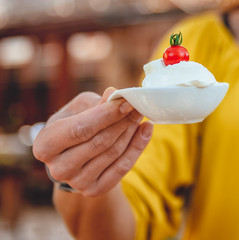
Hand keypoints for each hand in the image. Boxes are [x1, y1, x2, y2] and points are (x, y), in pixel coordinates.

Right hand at [33, 88, 152, 196]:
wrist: (75, 157)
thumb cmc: (75, 125)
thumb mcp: (79, 109)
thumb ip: (96, 103)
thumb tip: (114, 94)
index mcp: (45, 146)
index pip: (80, 129)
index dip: (106, 115)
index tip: (127, 102)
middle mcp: (58, 168)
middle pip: (100, 142)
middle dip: (123, 121)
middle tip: (140, 106)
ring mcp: (77, 183)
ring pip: (114, 153)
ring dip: (132, 131)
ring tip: (141, 114)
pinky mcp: (95, 190)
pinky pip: (123, 167)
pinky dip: (138, 146)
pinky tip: (147, 129)